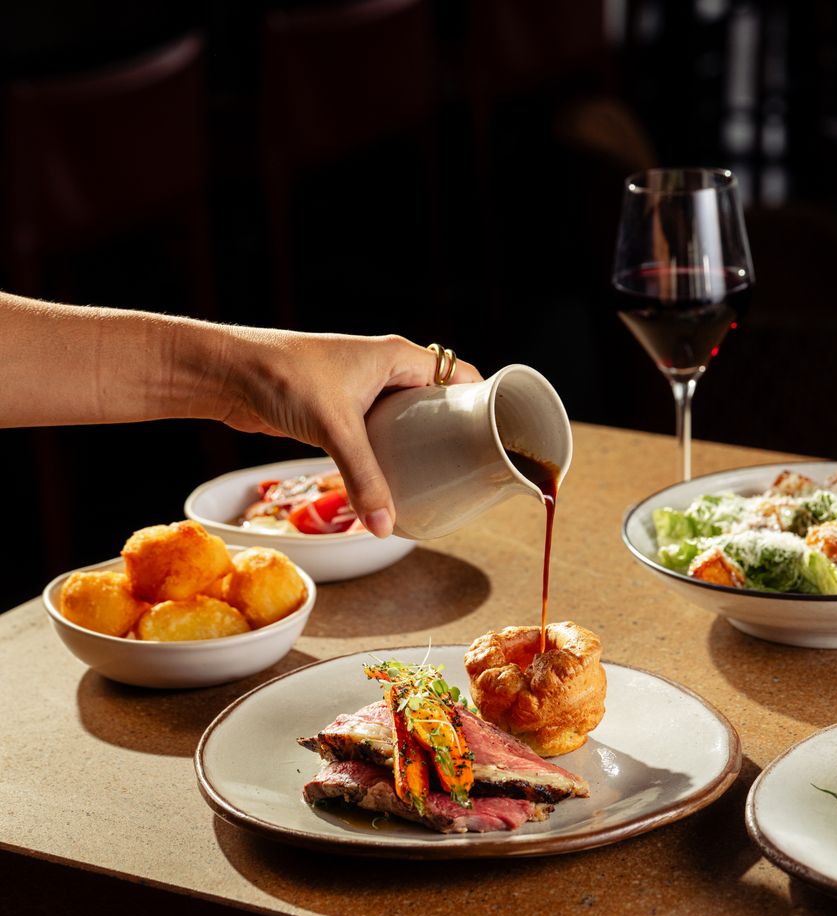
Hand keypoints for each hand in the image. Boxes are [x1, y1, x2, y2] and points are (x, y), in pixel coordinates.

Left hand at [215, 328, 481, 536]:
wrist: (227, 372)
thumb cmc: (281, 377)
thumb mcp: (334, 428)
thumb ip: (363, 478)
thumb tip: (385, 527)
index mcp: (398, 357)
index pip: (459, 376)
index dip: (482, 403)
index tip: (499, 438)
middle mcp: (386, 370)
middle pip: (437, 401)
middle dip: (454, 432)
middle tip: (471, 470)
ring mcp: (363, 390)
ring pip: (407, 420)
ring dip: (420, 446)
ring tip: (439, 481)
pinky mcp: (341, 410)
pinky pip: (380, 434)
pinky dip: (391, 453)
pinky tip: (396, 479)